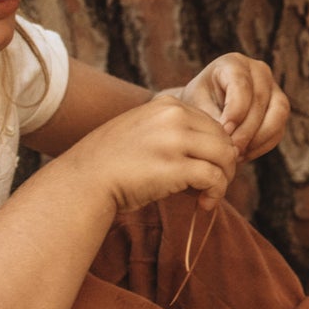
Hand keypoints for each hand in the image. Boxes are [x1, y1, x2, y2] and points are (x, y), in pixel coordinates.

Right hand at [56, 94, 239, 213]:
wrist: (83, 181)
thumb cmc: (112, 163)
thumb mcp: (143, 132)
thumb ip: (174, 133)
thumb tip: (213, 154)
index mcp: (166, 105)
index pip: (212, 124)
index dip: (215, 149)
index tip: (207, 168)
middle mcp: (174, 116)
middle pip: (224, 139)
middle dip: (224, 164)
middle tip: (212, 186)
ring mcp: (176, 140)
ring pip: (225, 156)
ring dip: (224, 180)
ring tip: (209, 195)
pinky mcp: (176, 167)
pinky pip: (214, 178)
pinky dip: (216, 193)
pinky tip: (204, 204)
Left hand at [174, 52, 289, 159]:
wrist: (205, 109)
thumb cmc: (197, 104)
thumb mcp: (197, 107)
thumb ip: (212, 118)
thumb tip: (229, 137)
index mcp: (233, 63)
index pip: (241, 85)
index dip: (235, 111)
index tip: (224, 133)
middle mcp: (259, 71)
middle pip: (261, 100)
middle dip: (246, 130)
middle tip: (231, 151)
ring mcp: (273, 89)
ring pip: (278, 114)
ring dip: (258, 139)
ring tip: (237, 155)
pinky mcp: (279, 109)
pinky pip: (279, 129)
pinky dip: (263, 145)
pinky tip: (244, 155)